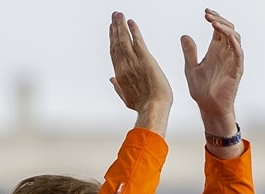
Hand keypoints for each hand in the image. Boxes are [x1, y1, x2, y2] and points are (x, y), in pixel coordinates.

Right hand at [108, 12, 171, 135]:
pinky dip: (133, 30)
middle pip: (117, 43)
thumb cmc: (143, 106)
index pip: (114, 53)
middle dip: (115, 28)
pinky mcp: (145, 59)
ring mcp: (133, 62)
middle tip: (114, 16)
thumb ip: (118, 88)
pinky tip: (131, 22)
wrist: (153, 108)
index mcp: (120, 75)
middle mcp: (124, 66)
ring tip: (119, 15)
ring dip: (121, 25)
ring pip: (124, 39)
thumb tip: (111, 80)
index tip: (111, 30)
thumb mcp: (127, 98)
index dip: (112, 40)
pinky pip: (138, 40)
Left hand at [181, 9, 242, 133]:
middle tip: (208, 15)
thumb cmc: (201, 90)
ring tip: (214, 24)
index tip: (206, 13)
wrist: (208, 107)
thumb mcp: (190, 68)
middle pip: (228, 30)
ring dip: (225, 29)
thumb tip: (184, 36)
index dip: (214, 19)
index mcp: (215, 51)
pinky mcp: (236, 70)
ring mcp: (232, 61)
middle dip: (219, 20)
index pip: (218, 30)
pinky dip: (235, 44)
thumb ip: (189, 52)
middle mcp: (225, 54)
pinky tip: (227, 37)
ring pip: (235, 38)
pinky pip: (239, 54)